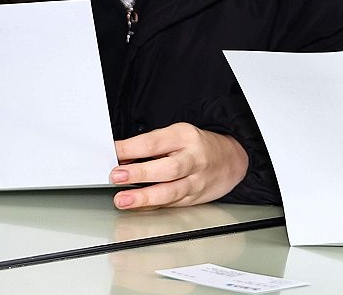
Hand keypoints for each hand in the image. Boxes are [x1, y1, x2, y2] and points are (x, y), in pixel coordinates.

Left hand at [110, 123, 248, 209]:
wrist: (230, 160)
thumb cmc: (197, 146)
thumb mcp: (177, 135)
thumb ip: (150, 146)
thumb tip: (120, 158)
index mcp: (185, 137)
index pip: (155, 142)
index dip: (131, 148)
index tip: (112, 153)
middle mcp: (193, 159)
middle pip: (167, 168)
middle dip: (140, 173)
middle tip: (116, 176)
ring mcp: (196, 181)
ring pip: (171, 191)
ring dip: (144, 197)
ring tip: (123, 200)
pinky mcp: (194, 199)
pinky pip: (171, 204)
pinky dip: (152, 206)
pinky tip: (137, 207)